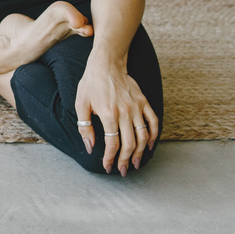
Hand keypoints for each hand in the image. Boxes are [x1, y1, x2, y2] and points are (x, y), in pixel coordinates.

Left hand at [75, 59, 158, 175]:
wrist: (107, 63)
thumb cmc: (91, 83)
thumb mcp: (81, 104)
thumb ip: (85, 127)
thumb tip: (90, 147)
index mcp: (108, 113)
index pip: (112, 143)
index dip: (110, 158)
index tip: (108, 166)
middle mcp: (125, 112)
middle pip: (129, 143)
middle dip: (125, 160)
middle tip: (122, 170)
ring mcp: (136, 107)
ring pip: (143, 136)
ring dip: (140, 152)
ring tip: (135, 163)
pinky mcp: (144, 102)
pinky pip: (153, 122)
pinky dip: (153, 135)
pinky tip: (149, 146)